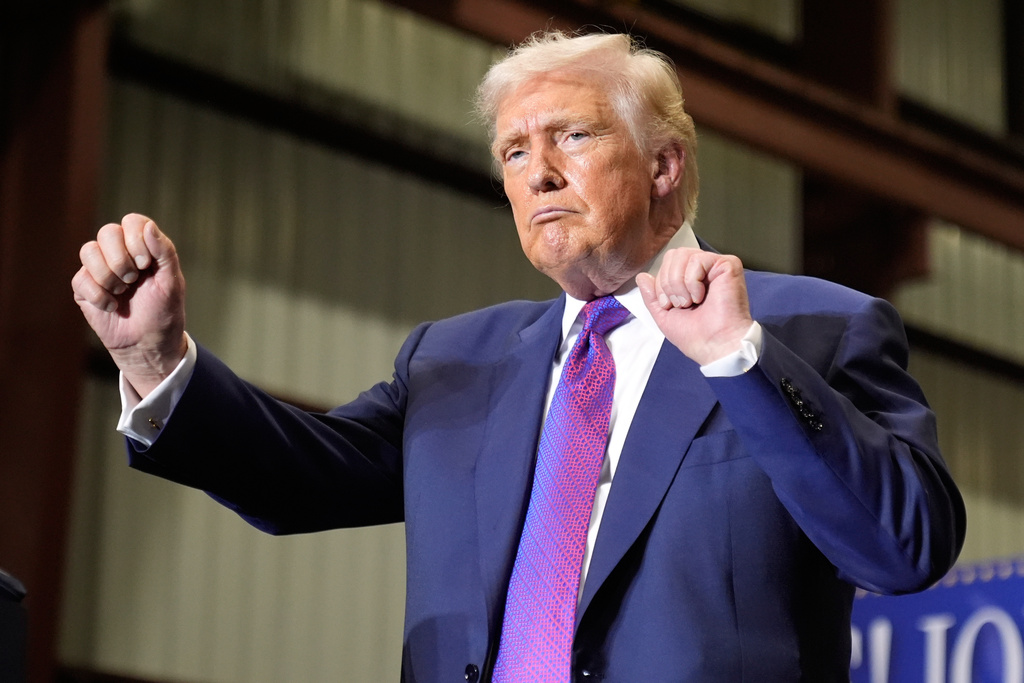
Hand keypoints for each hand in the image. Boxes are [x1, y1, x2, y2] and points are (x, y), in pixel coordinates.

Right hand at [72, 214, 186, 396]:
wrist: (148, 344)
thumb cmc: (163, 312)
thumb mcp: (172, 282)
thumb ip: (164, 252)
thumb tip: (148, 226)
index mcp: (143, 247)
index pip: (132, 222)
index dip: (136, 239)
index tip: (147, 264)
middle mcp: (119, 253)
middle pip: (107, 232)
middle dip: (121, 258)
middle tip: (134, 279)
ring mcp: (99, 269)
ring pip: (88, 250)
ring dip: (109, 276)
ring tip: (122, 292)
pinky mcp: (84, 288)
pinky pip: (80, 279)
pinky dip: (100, 296)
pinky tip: (112, 307)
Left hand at [636, 248, 752, 365]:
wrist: (715, 346)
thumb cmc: (696, 335)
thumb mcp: (664, 315)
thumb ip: (652, 296)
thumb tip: (642, 276)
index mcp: (692, 278)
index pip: (667, 263)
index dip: (661, 284)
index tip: (670, 306)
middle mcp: (705, 269)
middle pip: (673, 255)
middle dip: (668, 283)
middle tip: (680, 304)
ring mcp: (717, 266)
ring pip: (682, 255)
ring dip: (678, 283)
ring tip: (690, 301)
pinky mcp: (728, 264)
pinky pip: (697, 260)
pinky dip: (692, 282)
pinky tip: (701, 297)